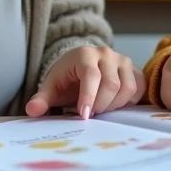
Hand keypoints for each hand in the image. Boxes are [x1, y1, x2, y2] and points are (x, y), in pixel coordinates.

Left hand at [25, 45, 144, 118]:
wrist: (81, 65)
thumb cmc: (66, 78)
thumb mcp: (51, 88)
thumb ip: (42, 100)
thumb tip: (32, 111)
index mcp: (84, 55)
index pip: (91, 76)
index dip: (89, 98)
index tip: (84, 116)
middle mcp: (106, 54)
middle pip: (111, 84)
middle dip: (101, 105)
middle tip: (91, 115)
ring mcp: (123, 60)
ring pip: (127, 87)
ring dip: (115, 105)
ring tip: (101, 109)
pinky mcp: (134, 69)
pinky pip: (138, 88)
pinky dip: (129, 101)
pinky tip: (115, 105)